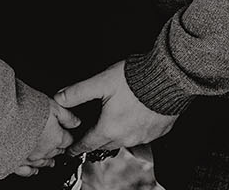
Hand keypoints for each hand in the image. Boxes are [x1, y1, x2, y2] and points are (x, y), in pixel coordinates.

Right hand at [13, 100, 79, 176]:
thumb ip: (66, 115)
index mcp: (55, 138)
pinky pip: (26, 171)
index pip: (68, 140)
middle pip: (56, 152)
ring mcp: (30, 158)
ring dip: (48, 161)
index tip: (68, 134)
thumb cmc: (25, 110)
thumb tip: (76, 122)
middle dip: (59, 149)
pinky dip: (31, 171)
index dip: (69, 136)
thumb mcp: (53, 106)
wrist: (2, 119)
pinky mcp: (15, 162)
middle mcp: (44, 151)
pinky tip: (33, 171)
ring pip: (43, 163)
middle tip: (61, 147)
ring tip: (51, 162)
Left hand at [55, 61, 176, 154]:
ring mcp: (144, 136)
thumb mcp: (101, 82)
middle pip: (105, 143)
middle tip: (90, 132)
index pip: (88, 143)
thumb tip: (59, 98)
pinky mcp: (158, 132)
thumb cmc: (135, 79)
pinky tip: (134, 116)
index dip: (77, 146)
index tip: (71, 150)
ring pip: (124, 140)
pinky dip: (134, 129)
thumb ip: (78, 92)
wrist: (168, 77)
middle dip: (96, 139)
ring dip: (116, 133)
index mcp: (110, 129)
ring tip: (112, 121)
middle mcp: (127, 138)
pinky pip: (141, 136)